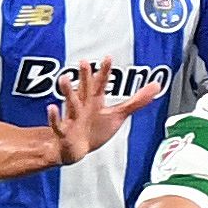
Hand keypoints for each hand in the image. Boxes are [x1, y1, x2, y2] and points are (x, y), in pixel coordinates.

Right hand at [49, 59, 163, 165]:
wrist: (76, 150)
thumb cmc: (95, 130)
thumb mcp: (118, 115)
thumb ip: (136, 101)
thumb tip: (156, 86)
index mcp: (95, 101)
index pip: (100, 84)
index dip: (104, 72)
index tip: (108, 57)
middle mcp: (83, 106)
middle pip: (84, 89)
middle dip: (84, 77)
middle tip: (84, 62)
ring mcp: (72, 118)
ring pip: (70, 103)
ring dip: (67, 92)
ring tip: (64, 79)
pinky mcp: (63, 132)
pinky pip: (57, 124)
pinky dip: (54, 117)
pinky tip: (51, 108)